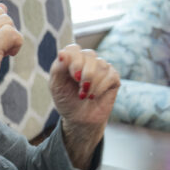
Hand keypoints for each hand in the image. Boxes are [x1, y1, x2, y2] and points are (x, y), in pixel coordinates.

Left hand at [49, 45, 119, 169]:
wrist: (79, 120)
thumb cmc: (66, 101)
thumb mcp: (56, 86)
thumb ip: (57, 68)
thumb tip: (63, 53)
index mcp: (71, 59)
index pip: (74, 49)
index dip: (75, 60)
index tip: (73, 76)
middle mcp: (87, 60)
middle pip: (89, 55)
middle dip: (85, 74)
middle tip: (80, 90)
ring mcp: (101, 68)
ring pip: (101, 65)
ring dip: (92, 83)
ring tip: (84, 96)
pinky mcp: (113, 78)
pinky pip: (110, 75)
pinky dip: (100, 87)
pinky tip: (94, 96)